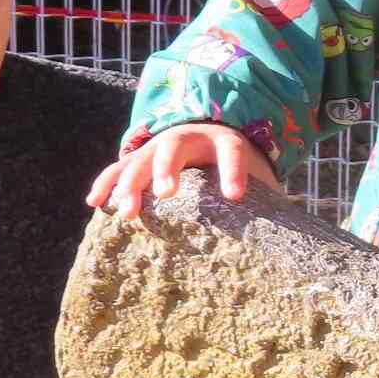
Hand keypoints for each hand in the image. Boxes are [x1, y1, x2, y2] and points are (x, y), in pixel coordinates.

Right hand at [85, 123, 278, 218]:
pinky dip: (106, 183)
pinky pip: (119, 168)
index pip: (231, 152)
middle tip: (166, 193)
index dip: (233, 171)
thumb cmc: (238, 167)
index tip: (234, 195)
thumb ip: (266, 200)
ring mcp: (159, 145)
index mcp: (225, 140)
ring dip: (132, 183)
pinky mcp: (140, 157)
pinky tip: (94, 202)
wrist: (209, 135)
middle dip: (168, 169)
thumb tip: (284, 242)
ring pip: (142, 159)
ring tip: (126, 212)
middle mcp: (188, 136)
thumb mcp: (257, 177)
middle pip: (175, 147)